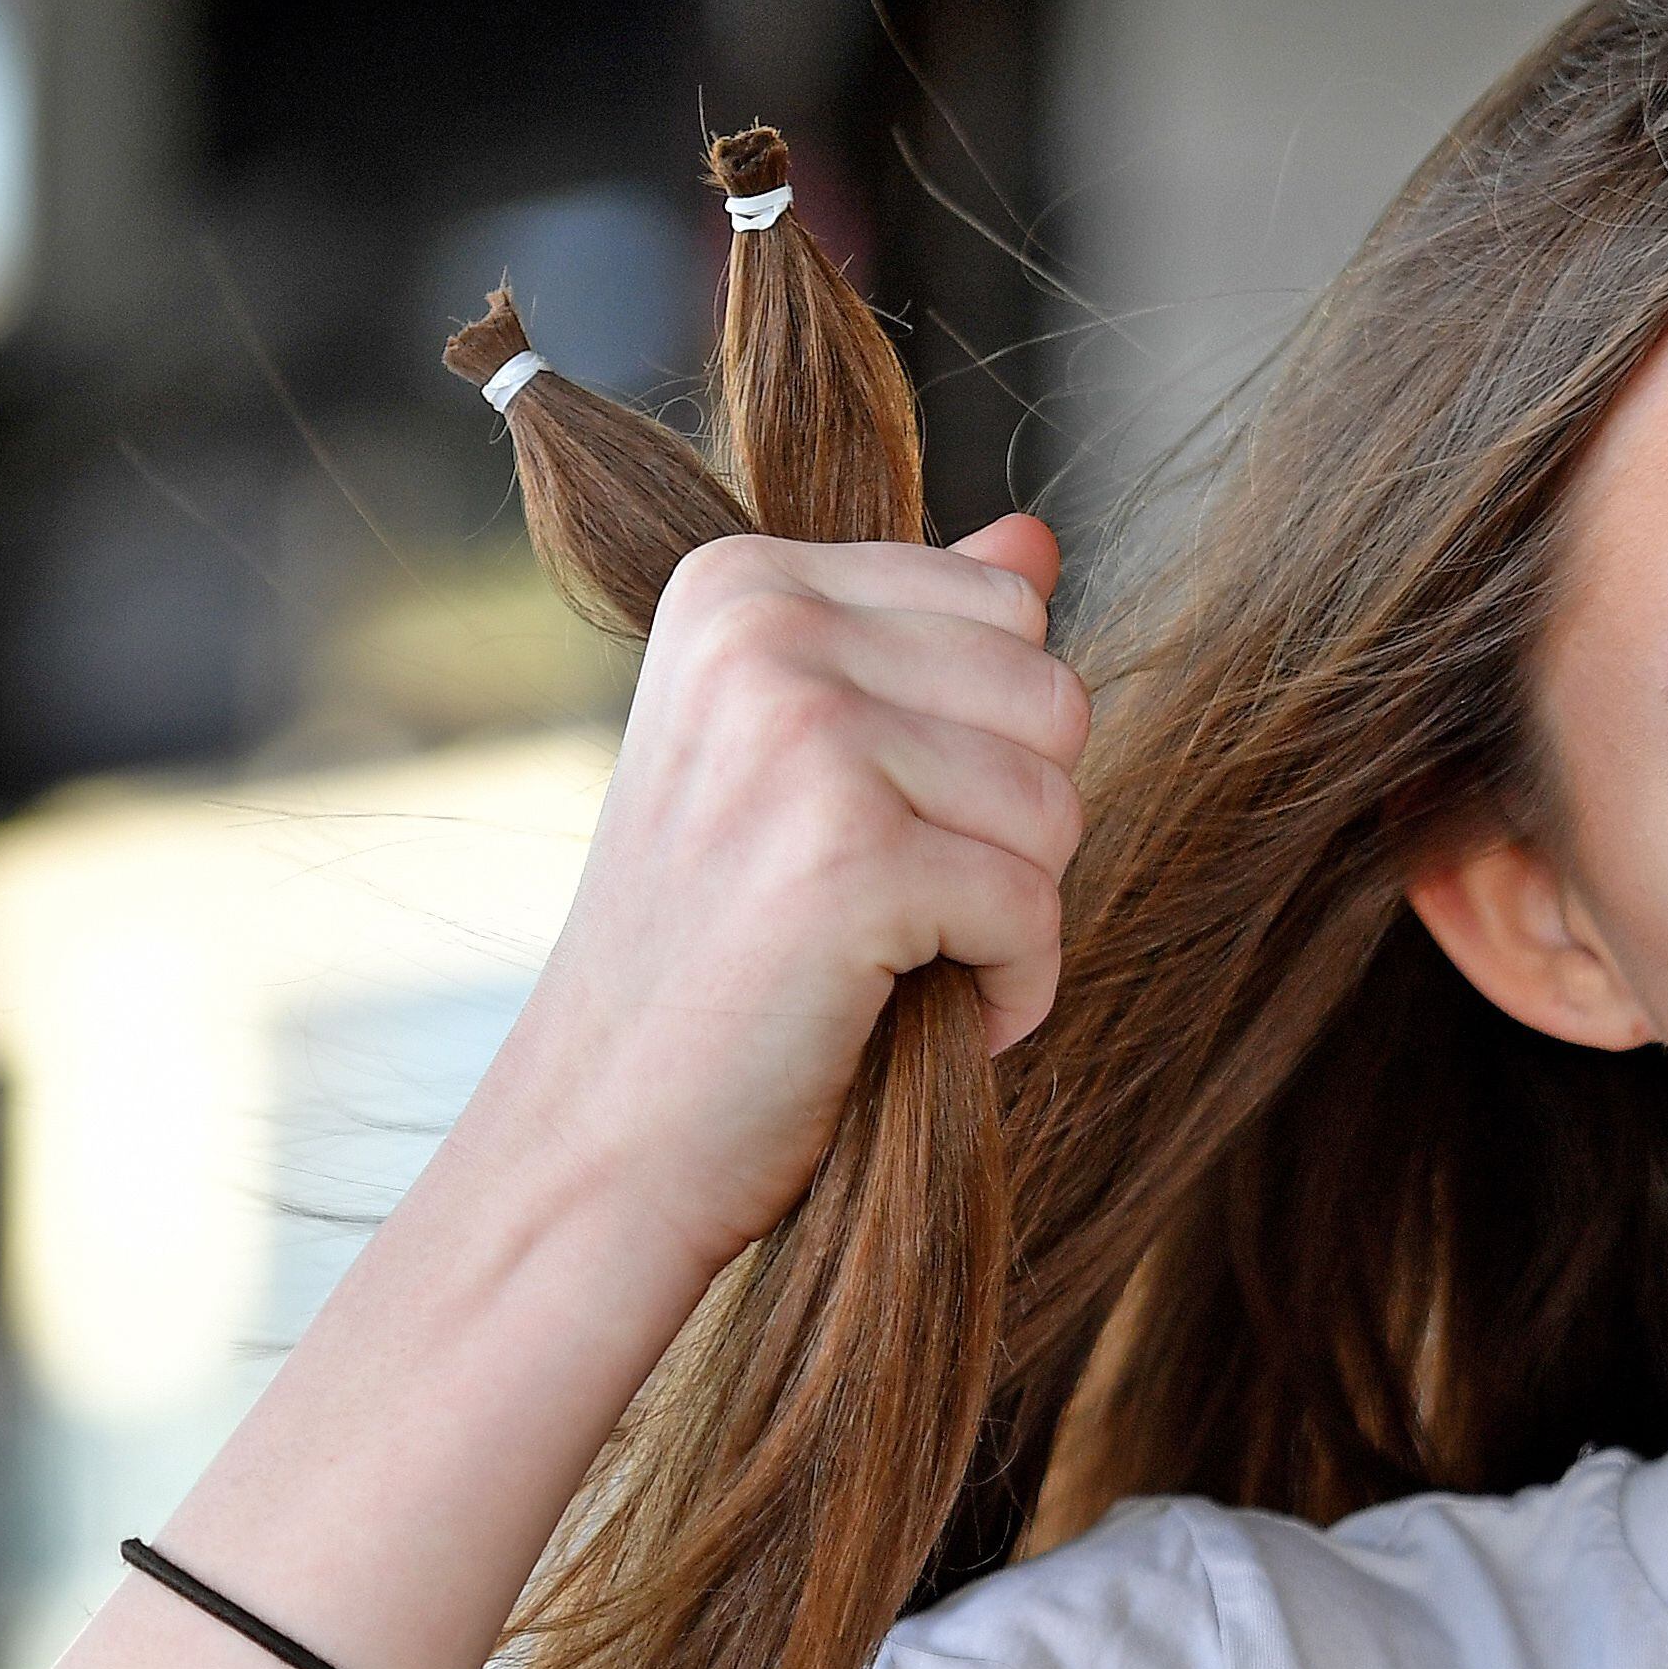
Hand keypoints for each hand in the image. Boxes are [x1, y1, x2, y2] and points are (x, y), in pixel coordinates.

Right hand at [468, 512, 1087, 1283]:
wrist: (609, 1131)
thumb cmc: (726, 958)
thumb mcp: (808, 762)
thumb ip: (921, 638)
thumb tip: (1036, 537)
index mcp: (743, 582)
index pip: (1007, 614)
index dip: (982, 749)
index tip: (866, 828)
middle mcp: (761, 631)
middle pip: (1052, 699)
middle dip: (1011, 827)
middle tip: (887, 905)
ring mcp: (800, 735)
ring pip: (1058, 805)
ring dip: (1009, 914)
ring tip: (887, 959)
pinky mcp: (849, 853)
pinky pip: (1036, 908)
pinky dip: (1008, 989)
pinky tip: (903, 1012)